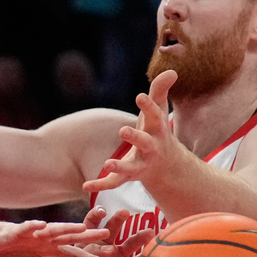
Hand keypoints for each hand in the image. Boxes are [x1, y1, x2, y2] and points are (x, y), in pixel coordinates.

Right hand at [0, 219, 110, 256]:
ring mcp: (30, 233)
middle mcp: (42, 238)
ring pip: (53, 231)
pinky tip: (44, 227)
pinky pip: (26, 229)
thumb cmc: (0, 252)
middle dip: (89, 239)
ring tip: (84, 228)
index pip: (72, 254)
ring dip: (68, 229)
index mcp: (46, 248)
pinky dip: (34, 228)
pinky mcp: (14, 230)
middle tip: (110, 236)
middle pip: (70, 239)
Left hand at [63, 207, 153, 256]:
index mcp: (90, 243)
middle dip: (119, 220)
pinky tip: (157, 249)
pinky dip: (149, 256)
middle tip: (125, 212)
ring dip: (140, 237)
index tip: (101, 211)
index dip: (96, 216)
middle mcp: (107, 248)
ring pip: (131, 244)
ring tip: (149, 232)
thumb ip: (89, 254)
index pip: (92, 225)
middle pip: (113, 229)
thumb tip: (106, 248)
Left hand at [82, 69, 178, 192]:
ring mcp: (140, 164)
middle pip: (145, 143)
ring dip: (120, 166)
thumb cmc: (157, 132)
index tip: (140, 96)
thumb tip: (171, 71)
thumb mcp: (159, 111)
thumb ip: (160, 90)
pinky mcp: (128, 177)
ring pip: (131, 168)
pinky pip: (114, 183)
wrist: (166, 167)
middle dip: (135, 137)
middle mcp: (151, 148)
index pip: (155, 116)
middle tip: (123, 130)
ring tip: (107, 163)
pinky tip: (85, 185)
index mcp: (157, 131)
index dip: (148, 106)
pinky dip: (100, 184)